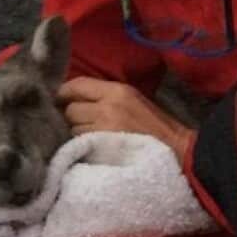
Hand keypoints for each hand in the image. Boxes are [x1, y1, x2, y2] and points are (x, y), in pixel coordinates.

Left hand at [57, 77, 194, 158]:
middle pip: (70, 109)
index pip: (76, 85)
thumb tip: (76, 97)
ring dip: (76, 132)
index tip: (60, 99)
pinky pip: (79, 145)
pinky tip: (91, 147)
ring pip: (72, 129)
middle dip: (72, 116)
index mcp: (117, 91)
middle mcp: (106, 108)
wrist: (176, 151)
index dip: (64, 92)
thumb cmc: (155, 125)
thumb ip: (106, 95)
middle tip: (81, 122)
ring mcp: (103, 131)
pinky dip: (82, 146)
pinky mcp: (102, 151)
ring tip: (90, 136)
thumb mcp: (133, 99)